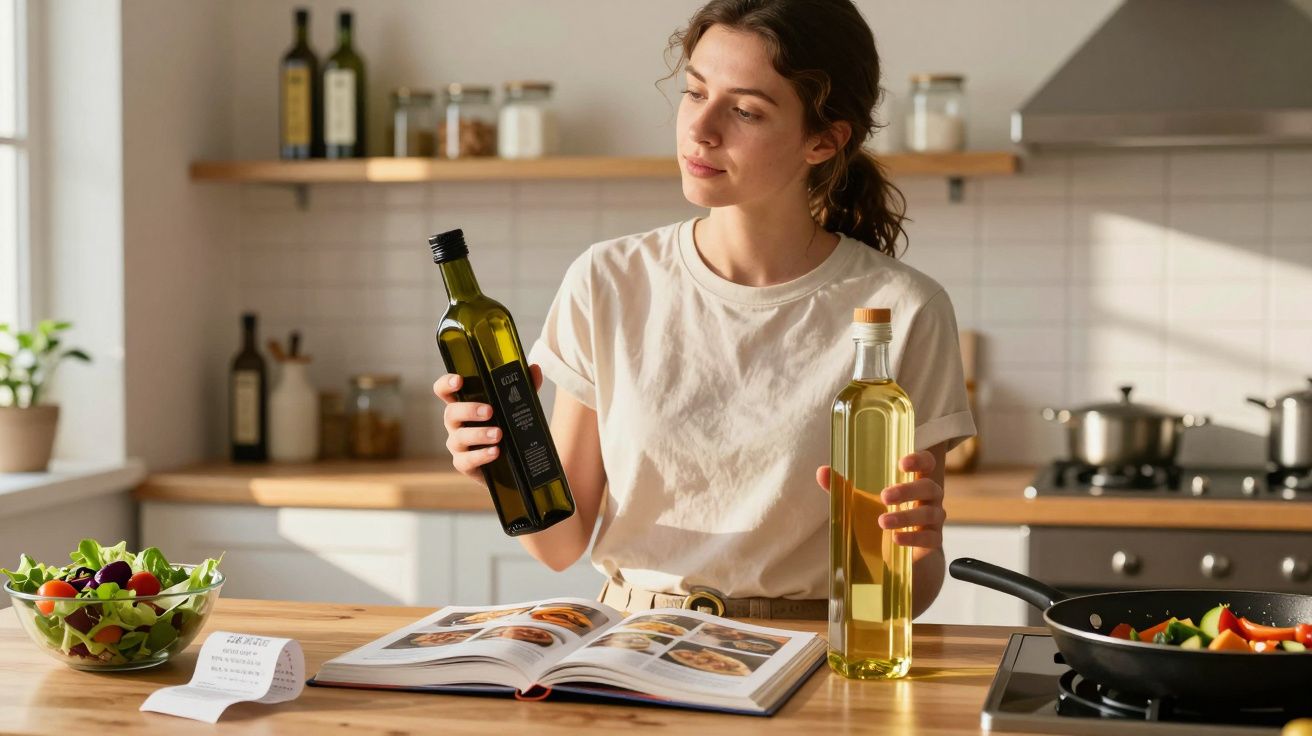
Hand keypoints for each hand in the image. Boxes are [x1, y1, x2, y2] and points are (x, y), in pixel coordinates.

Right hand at [433, 364, 542, 480]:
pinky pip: (466, 460)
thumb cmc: (506, 427)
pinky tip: (495, 452)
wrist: (510, 463)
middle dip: (469, 410)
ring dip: (479, 434)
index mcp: (464, 405)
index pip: (445, 391)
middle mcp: (456, 424)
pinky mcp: (464, 463)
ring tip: (499, 434)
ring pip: (459, 437)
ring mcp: (458, 444)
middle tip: (490, 411)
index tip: (459, 380)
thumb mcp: (514, 407)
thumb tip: (535, 369)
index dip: (446, 384)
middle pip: (450, 412)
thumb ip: (523, 388)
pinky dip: (481, 455)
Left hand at [815, 449, 944, 550]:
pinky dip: (913, 538)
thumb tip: (822, 472)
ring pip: (930, 513)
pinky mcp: (932, 541)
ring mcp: (933, 520)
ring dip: (906, 516)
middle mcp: (929, 498)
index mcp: (914, 480)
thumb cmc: (879, 516)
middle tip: (884, 496)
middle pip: (929, 487)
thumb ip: (842, 486)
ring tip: (883, 521)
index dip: (919, 460)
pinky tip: (896, 539)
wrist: (893, 555)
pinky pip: (930, 538)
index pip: (927, 463)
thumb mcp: (860, 501)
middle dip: (907, 490)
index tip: (902, 463)